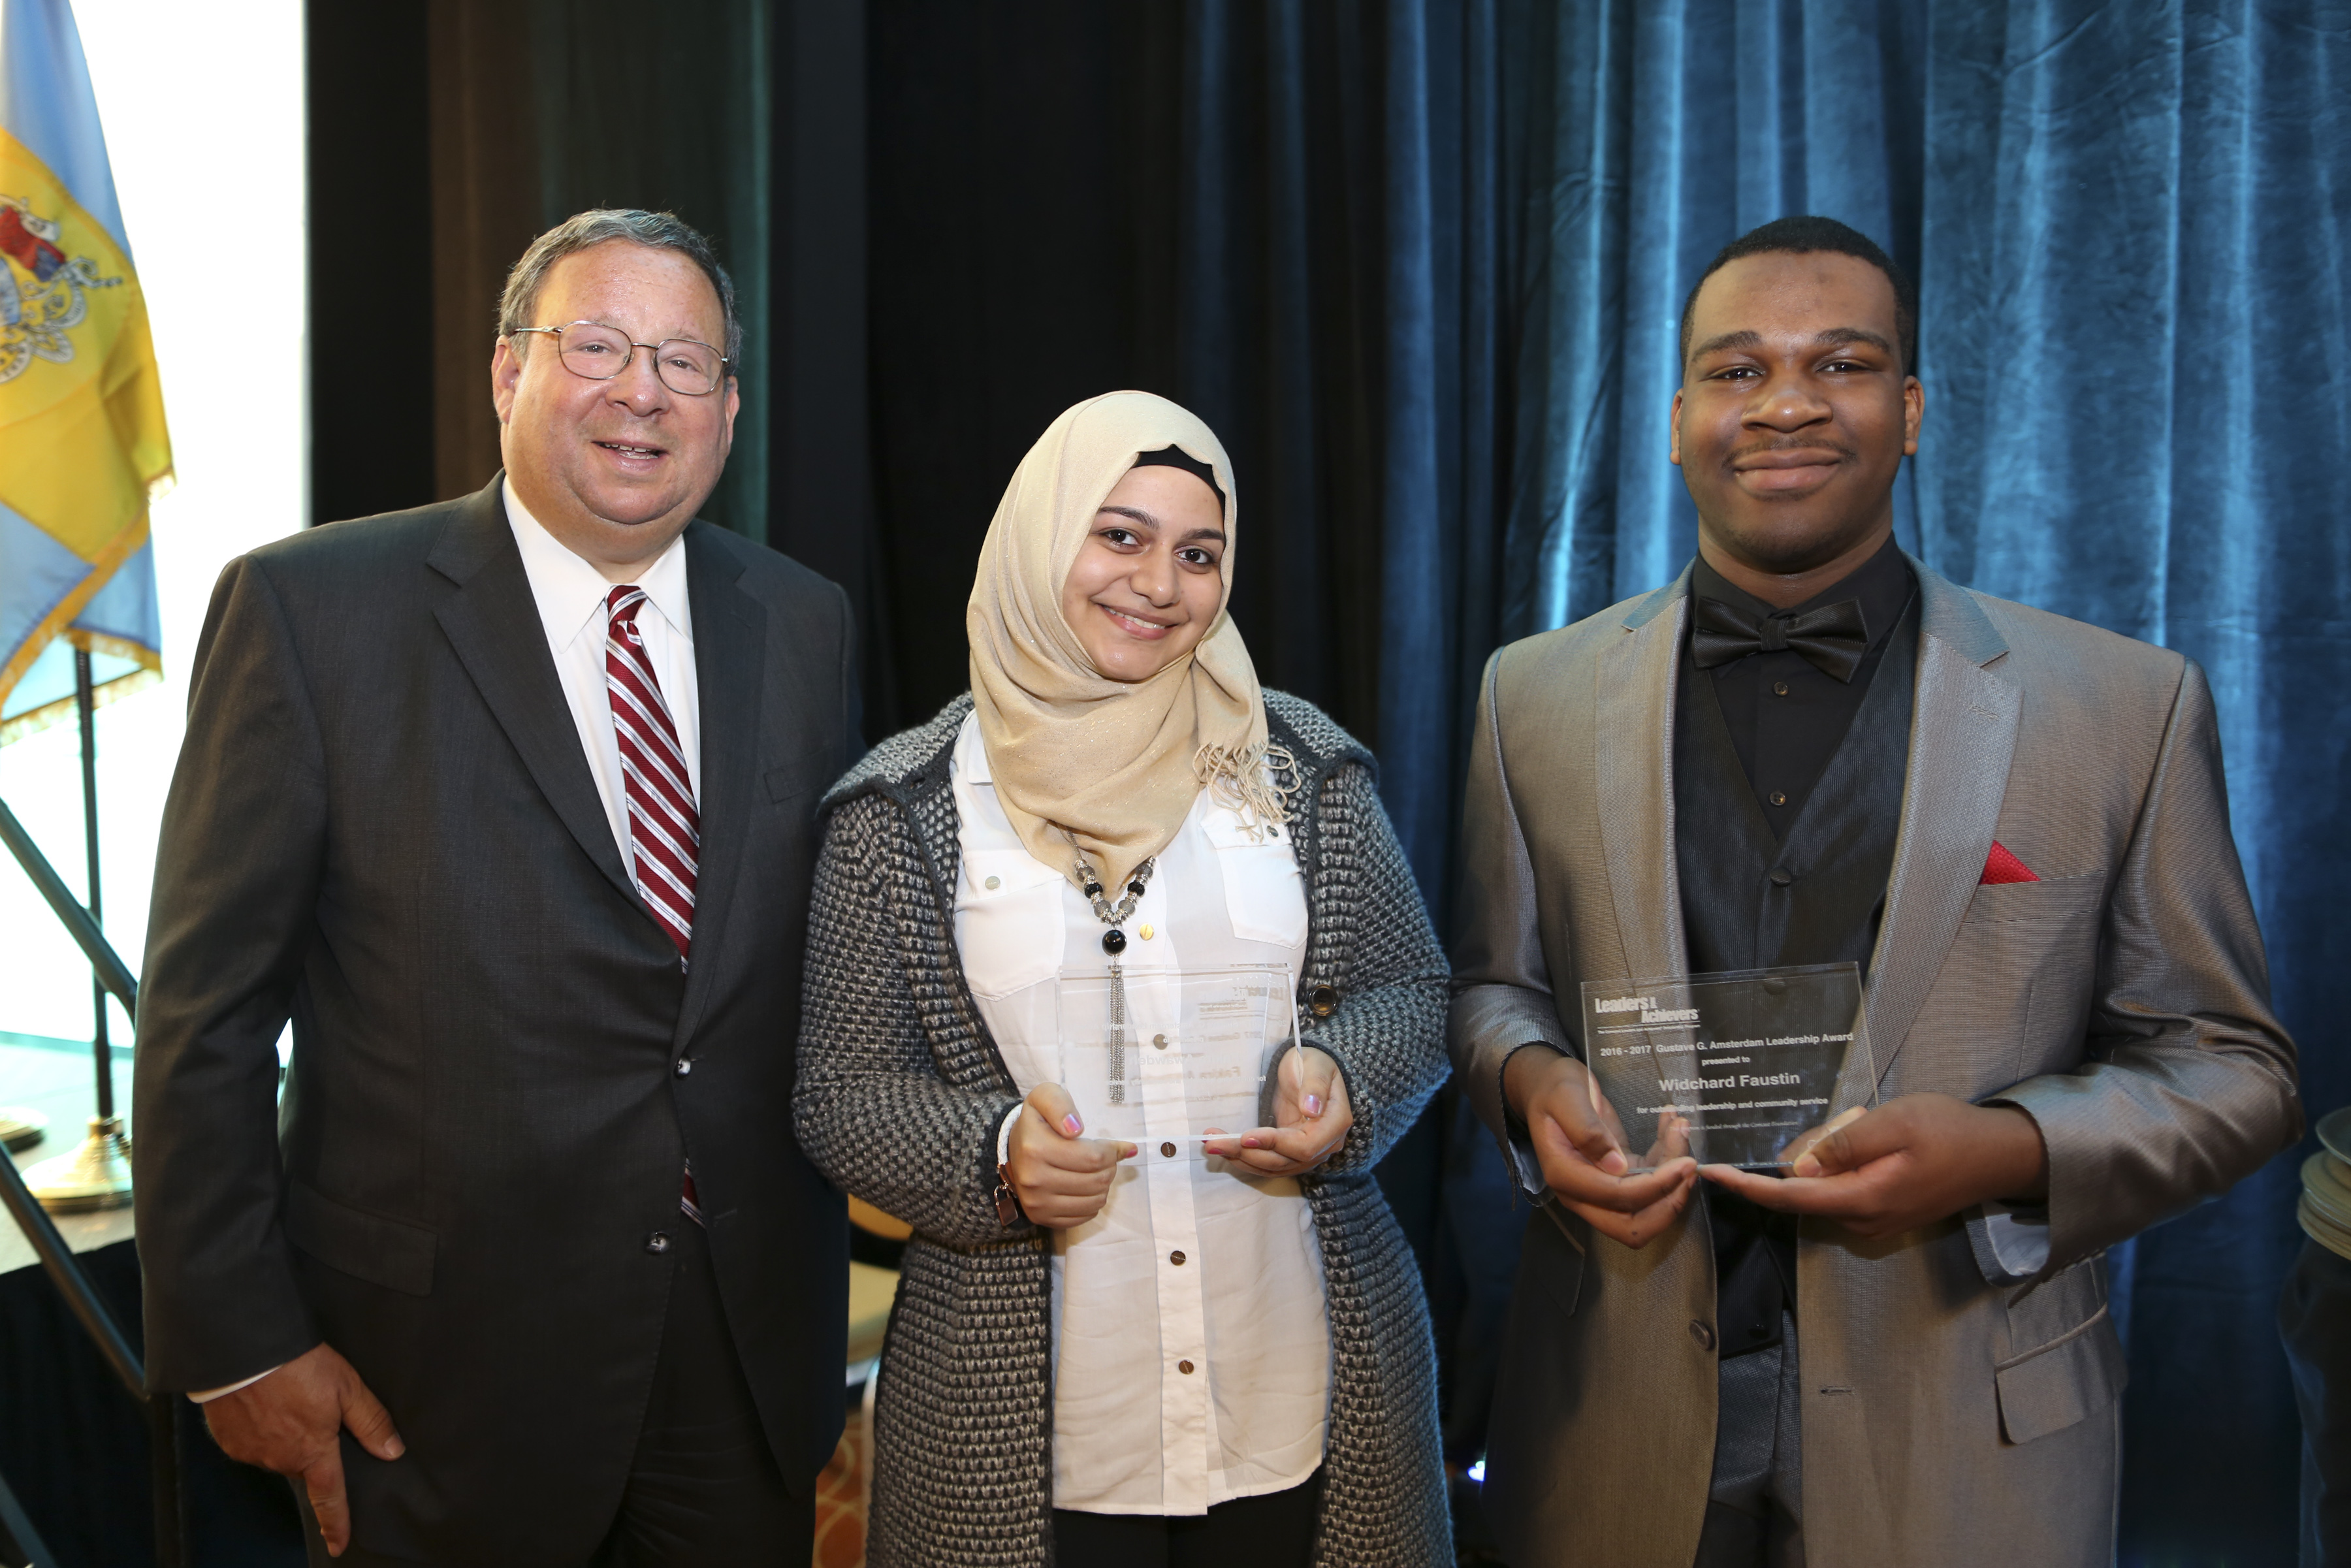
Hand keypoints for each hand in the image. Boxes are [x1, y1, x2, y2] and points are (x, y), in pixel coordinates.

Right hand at [202, 1342, 402, 1557]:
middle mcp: (280, 1460)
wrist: (244, 1352)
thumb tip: (391, 1450)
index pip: (329, 1497)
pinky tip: (265, 1404)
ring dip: (285, 1436)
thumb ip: (370, 1422)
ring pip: (277, 1454)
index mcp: (313, 1452)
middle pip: (303, 1465)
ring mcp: (251, 1452)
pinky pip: (252, 1443)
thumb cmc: (297, 1367)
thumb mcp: (348, 1388)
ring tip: (287, 1401)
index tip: (338, 1544)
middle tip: (311, 1413)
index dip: (335, 1523)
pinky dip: (261, 1429)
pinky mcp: (229, 1441)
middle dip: (311, 1448)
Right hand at [1006, 1082, 1136, 1227]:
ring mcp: (1037, 1203)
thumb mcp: (1045, 1097)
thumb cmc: (1037, 1121)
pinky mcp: (1042, 1218)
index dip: (1112, 1151)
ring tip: (1096, 1171)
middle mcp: (1034, 1180)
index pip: (1093, 1158)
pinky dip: (1093, 1201)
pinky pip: (1085, 1216)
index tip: (1112, 1145)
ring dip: (1104, 1185)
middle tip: (1104, 1157)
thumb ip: (1061, 1105)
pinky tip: (1085, 1186)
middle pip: (1097, 1181)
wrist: (1013, 1149)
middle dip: (1110, 1167)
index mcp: (1036, 1148)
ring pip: (1095, 1201)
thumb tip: (1076, 1129)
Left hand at [1202, 1046, 1354, 1175]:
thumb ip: (1315, 1086)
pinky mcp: (1288, 1153)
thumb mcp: (1317, 1065)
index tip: (1247, 1136)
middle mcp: (1323, 1145)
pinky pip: (1266, 1163)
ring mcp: (1306, 1153)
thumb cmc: (1314, 1064)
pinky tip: (1223, 1149)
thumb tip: (1311, 1110)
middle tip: (1213, 1142)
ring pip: (1271, 1166)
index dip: (1275, 1144)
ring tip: (1211, 1145)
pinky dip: (1243, 1158)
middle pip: (1283, 1160)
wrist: (1309, 1070)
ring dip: (1240, 1158)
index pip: (1305, 1146)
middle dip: (1247, 1153)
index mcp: (1335, 1124)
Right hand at [1505, 1046, 1696, 1247]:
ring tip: (1681, 1130)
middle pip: (1632, 1227)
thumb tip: (1616, 1166)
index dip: (1656, 1186)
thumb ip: (1588, 1131)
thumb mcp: (1566, 1098)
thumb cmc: (1553, 1088)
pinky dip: (1667, 1161)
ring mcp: (1600, 1189)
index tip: (1685, 1162)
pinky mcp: (1618, 1177)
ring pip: (1646, 1210)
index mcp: (1565, 1176)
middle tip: (1690, 1164)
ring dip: (1673, 1181)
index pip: (1617, 1198)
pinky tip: (1671, 1125)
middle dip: (1669, 1201)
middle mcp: (1581, 1192)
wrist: (1546, 1085)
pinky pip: (1649, 1184)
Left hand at [1699, 1093, 2049, 1240]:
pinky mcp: (1883, 1213)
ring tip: (1845, 1127)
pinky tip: (1855, 1140)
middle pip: (1802, 1193)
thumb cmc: (1950, 1133)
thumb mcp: (1893, 1124)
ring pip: (1822, 1190)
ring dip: (1817, 1160)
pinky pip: (1842, 1190)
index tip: (1710, 1172)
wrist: (2001, 1156)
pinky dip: (1835, 1166)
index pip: (1789, 1198)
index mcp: (1863, 1201)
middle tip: (1804, 1127)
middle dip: (1788, 1160)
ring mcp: (1874, 1221)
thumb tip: (1796, 1167)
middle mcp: (1863, 1221)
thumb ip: (1842, 1146)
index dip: (1746, 1186)